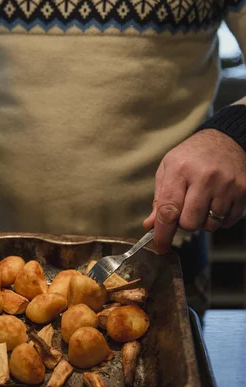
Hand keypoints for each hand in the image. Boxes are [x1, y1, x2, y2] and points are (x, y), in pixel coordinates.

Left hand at [143, 129, 245, 252]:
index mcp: (180, 170)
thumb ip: (159, 199)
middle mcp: (204, 177)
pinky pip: (227, 222)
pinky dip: (219, 219)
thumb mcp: (168, 170)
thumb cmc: (191, 157)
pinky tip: (216, 202)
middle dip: (184, 223)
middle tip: (186, 209)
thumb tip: (150, 225)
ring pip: (210, 225)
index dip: (162, 234)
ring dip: (203, 221)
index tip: (160, 247)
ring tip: (203, 203)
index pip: (168, 211)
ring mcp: (226, 185)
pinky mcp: (242, 191)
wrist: (226, 139)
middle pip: (190, 223)